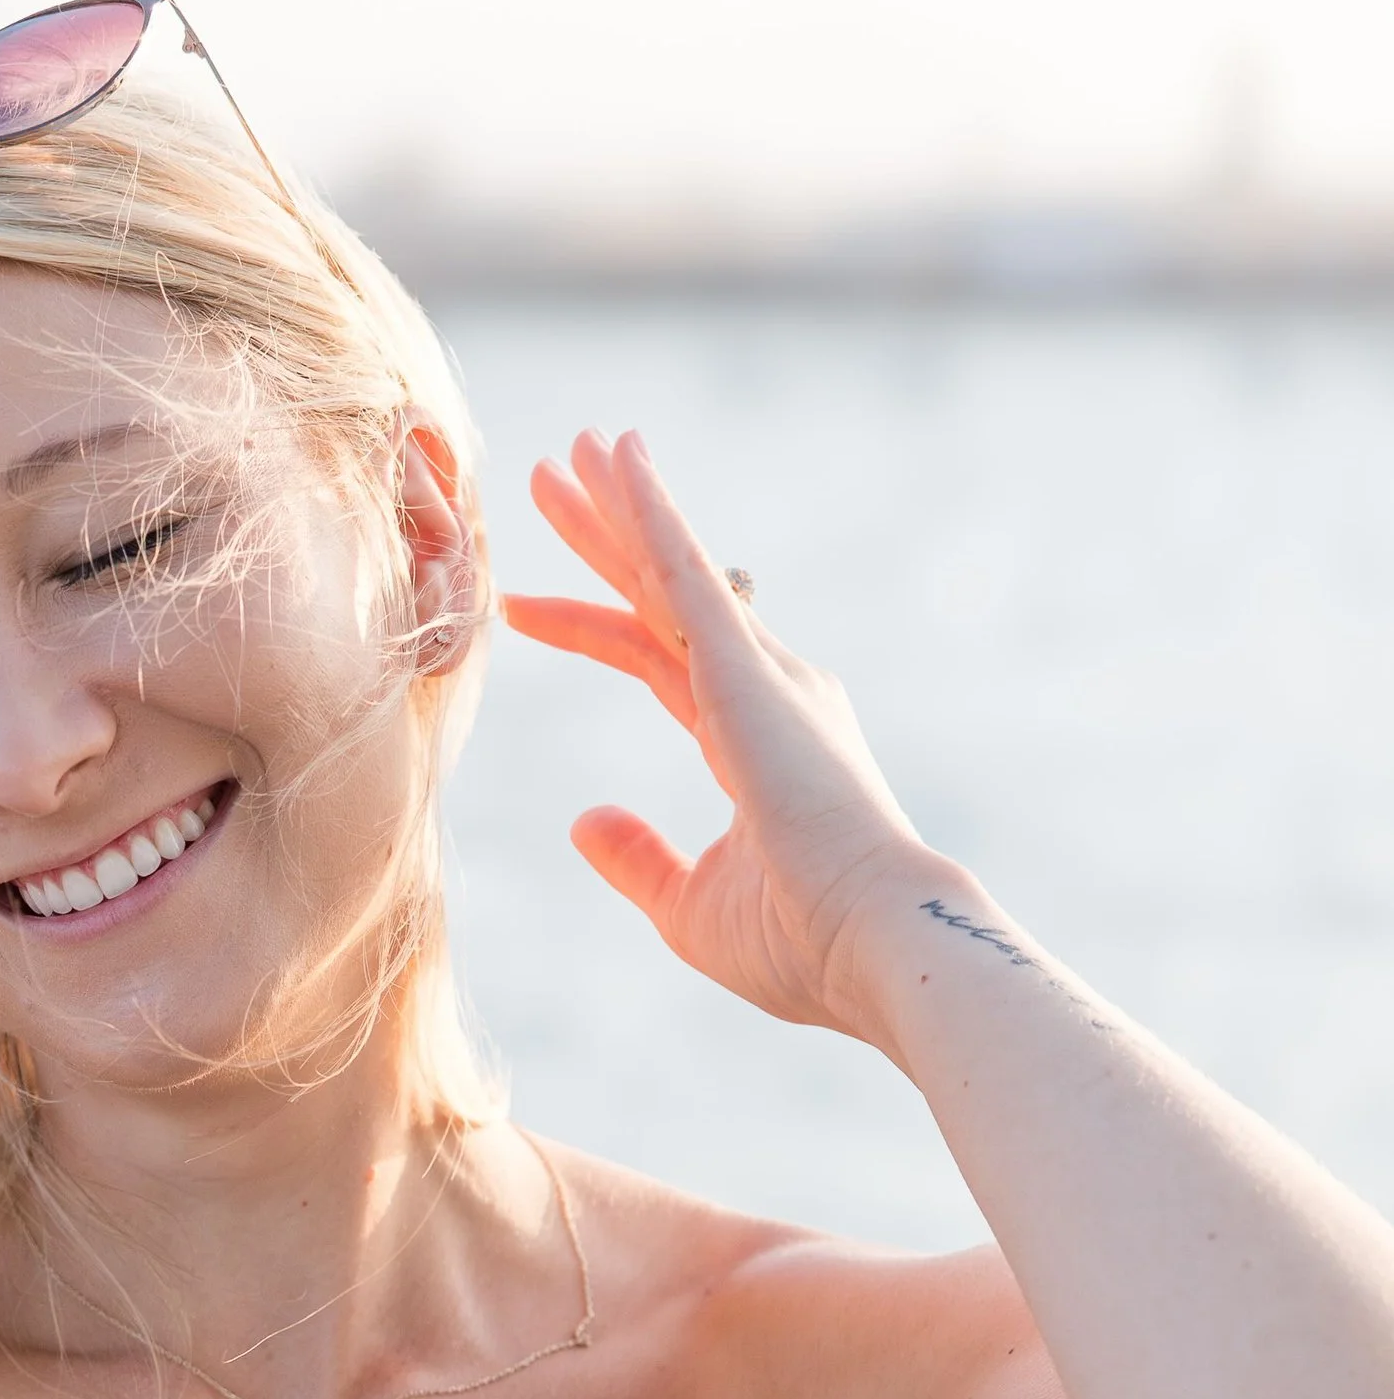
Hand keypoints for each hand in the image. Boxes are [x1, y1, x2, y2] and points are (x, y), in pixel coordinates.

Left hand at [502, 428, 926, 1041]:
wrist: (872, 941)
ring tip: (566, 455)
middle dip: (607, 536)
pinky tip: (617, 462)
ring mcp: (761, 673)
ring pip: (668, 571)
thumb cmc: (801, 943)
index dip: (593, 628)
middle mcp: (767, 689)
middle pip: (663, 594)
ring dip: (617, 508)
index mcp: (754, 739)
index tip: (525, 607)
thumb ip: (638, 858)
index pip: (658, 661)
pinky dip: (650, 514)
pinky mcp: (746, 670)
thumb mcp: (691, 905)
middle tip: (554, 477)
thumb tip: (582, 821)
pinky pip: (685, 574)